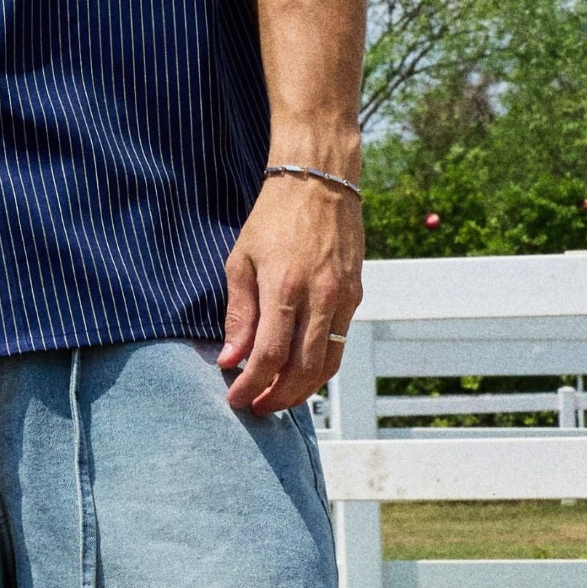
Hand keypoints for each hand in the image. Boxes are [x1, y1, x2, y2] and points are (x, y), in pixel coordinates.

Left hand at [219, 174, 363, 415]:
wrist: (319, 180)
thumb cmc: (274, 219)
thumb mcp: (241, 262)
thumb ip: (238, 314)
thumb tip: (231, 360)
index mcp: (285, 286)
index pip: (269, 355)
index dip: (251, 385)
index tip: (235, 399)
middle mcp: (319, 295)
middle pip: (302, 370)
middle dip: (277, 397)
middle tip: (256, 406)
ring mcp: (342, 297)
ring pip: (326, 364)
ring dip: (301, 391)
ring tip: (277, 397)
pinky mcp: (355, 295)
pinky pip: (338, 345)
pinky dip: (319, 369)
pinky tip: (298, 373)